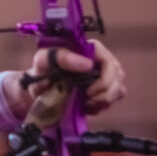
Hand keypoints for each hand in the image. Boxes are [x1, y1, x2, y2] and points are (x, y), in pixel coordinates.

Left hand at [3, 40, 126, 117]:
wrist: (37, 91)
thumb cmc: (40, 72)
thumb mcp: (43, 61)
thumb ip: (62, 58)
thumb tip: (88, 64)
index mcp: (89, 49)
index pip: (109, 62)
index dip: (105, 79)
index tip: (88, 91)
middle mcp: (99, 60)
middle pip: (118, 77)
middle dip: (105, 93)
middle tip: (87, 100)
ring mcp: (104, 75)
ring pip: (119, 88)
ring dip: (104, 100)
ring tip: (85, 103)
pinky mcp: (103, 89)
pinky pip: (114, 98)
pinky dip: (102, 105)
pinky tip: (87, 106)